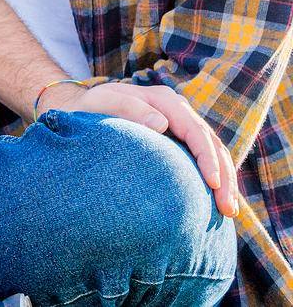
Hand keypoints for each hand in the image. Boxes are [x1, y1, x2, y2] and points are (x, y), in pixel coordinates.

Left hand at [42, 81, 239, 215]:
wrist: (84, 110)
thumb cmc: (91, 109)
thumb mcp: (102, 102)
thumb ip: (128, 107)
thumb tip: (161, 124)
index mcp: (164, 101)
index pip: (195, 130)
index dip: (207, 158)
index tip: (212, 184)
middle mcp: (178, 111)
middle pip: (212, 143)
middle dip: (224, 177)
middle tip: (227, 208)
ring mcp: (182, 125)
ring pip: (215, 152)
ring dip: (225, 181)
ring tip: (228, 210)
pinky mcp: (181, 140)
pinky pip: (205, 158)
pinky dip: (216, 177)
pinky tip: (218, 200)